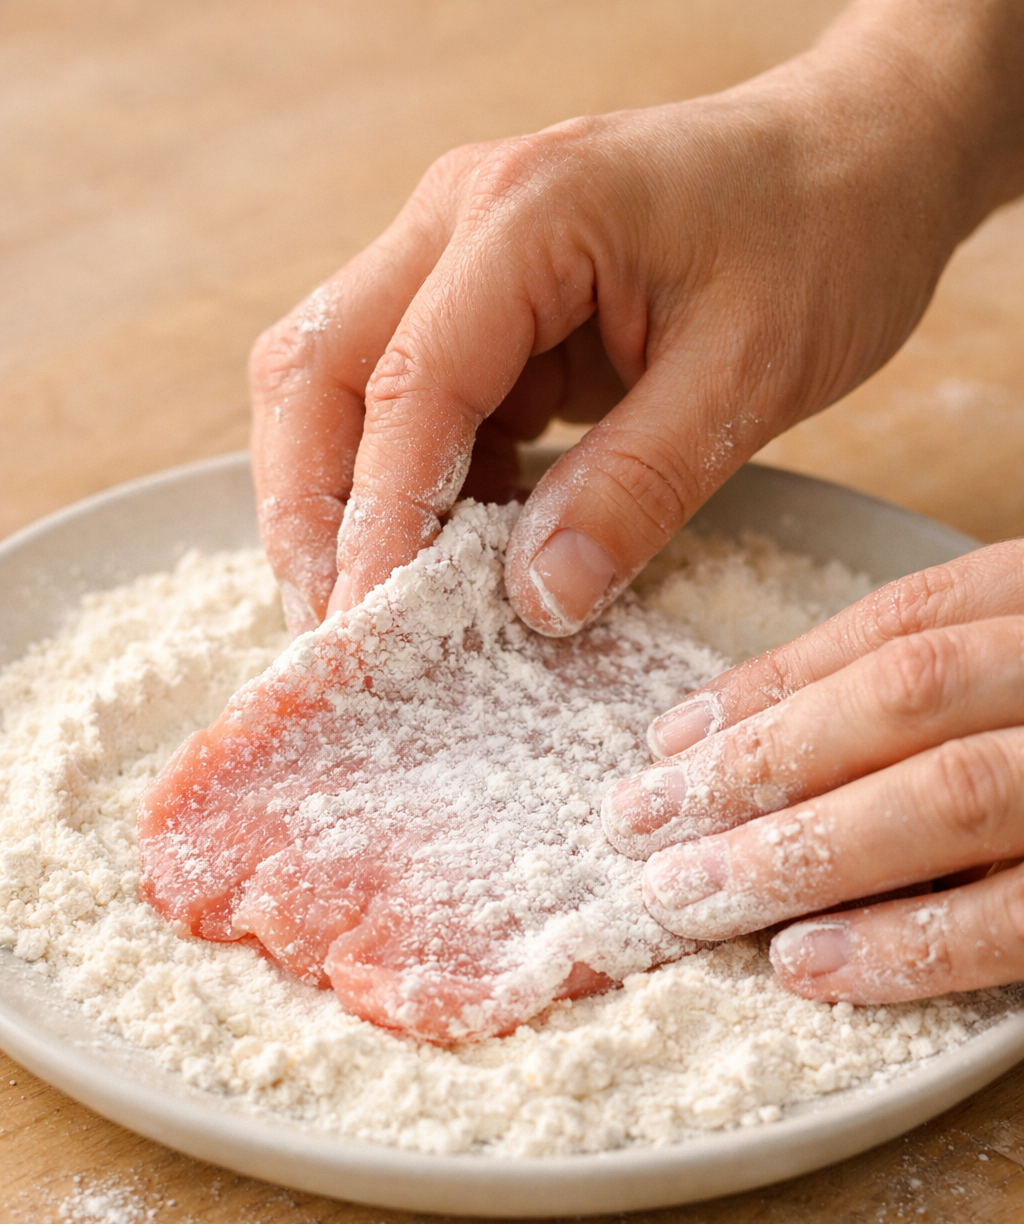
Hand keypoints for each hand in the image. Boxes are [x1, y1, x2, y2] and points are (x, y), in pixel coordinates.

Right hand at [249, 0, 1023, 638]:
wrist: (858, 160)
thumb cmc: (822, 237)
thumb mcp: (750, 374)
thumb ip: (638, 487)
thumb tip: (536, 599)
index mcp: (526, 214)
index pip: (407, 383)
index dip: (379, 520)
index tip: (372, 630)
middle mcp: (460, 217)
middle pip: (314, 368)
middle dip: (310, 510)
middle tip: (341, 630)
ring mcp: (459, 253)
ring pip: (335, 381)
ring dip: (341, 499)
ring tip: (382, 607)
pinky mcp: (482, 301)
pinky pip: (403, 397)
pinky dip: (407, 484)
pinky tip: (451, 553)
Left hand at [602, 541, 1023, 1002]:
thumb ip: (940, 679)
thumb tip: (742, 732)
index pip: (901, 624)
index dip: (772, 685)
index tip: (665, 741)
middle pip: (902, 697)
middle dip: (755, 765)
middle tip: (638, 825)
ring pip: (947, 795)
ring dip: (799, 851)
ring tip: (687, 899)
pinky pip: (1017, 917)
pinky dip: (905, 943)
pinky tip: (803, 963)